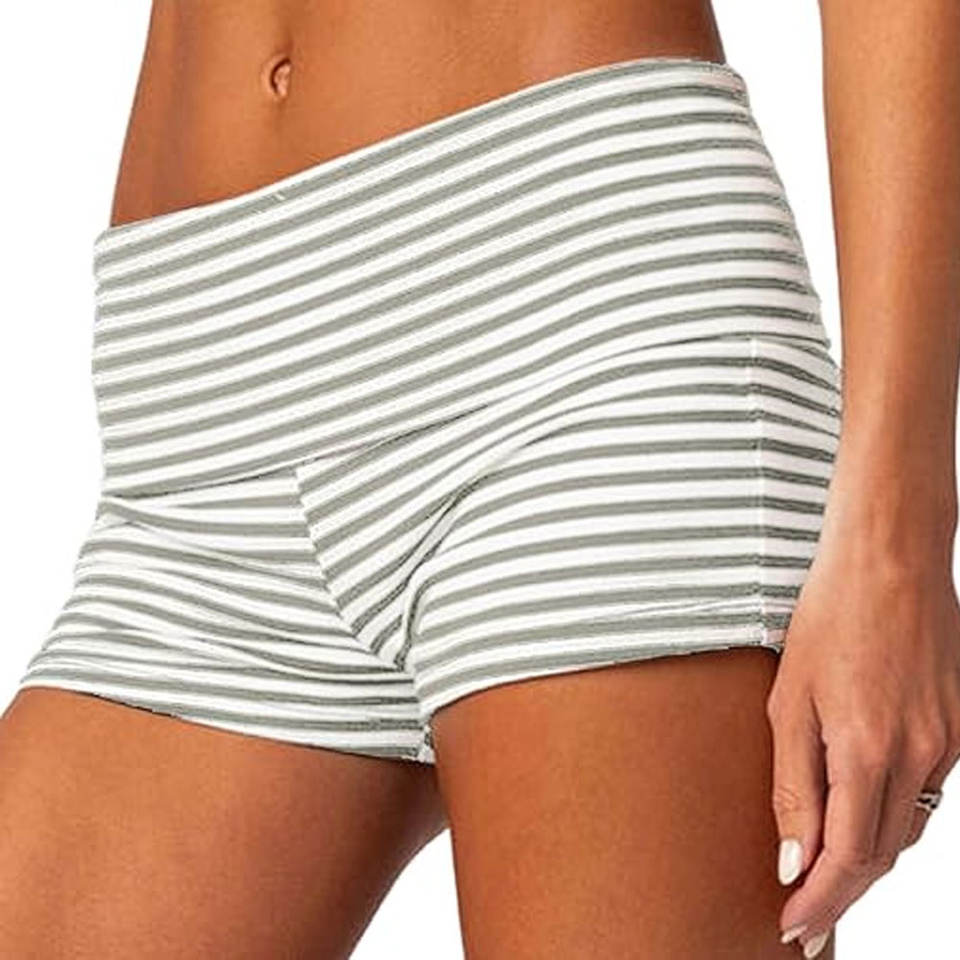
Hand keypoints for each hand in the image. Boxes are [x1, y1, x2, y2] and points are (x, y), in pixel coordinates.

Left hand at [766, 520, 959, 955]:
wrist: (889, 563)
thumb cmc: (829, 619)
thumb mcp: (788, 700)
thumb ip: (791, 785)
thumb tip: (793, 859)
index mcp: (867, 750)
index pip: (846, 858)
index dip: (820, 902)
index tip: (793, 927)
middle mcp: (918, 758)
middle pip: (880, 855)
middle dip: (842, 893)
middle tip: (805, 917)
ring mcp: (946, 745)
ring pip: (905, 829)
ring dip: (867, 860)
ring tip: (826, 878)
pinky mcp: (959, 730)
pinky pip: (924, 795)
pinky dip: (891, 818)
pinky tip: (863, 819)